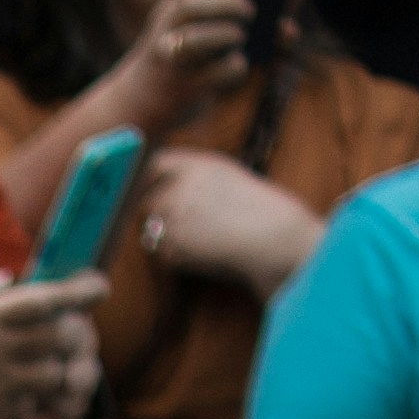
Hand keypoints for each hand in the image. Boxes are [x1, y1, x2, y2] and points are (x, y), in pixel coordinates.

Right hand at [0, 269, 104, 418]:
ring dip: (59, 366)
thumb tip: (5, 279)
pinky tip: (21, 389)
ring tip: (48, 361)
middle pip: (61, 337)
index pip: (48, 299)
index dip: (81, 291)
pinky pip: (31, 404)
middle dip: (74, 331)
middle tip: (70, 328)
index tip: (100, 286)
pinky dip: (36, 397)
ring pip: (54, 375)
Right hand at [121, 0, 256, 128]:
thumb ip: (240, 23)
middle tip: (250, 10)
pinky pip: (213, 74)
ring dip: (226, 33)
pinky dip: (233, 68)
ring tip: (240, 36)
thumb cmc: (184, 60)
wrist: (141, 102)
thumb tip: (289, 30)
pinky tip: (238, 66)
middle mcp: (168, 28)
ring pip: (195, 39)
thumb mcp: (199, 32)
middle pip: (189, 4)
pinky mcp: (182, 88)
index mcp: (175, 5)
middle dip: (225, 3)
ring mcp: (172, 59)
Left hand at [134, 146, 319, 302]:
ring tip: (195, 239)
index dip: (151, 179)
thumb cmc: (254, 208)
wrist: (269, 236)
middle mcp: (180, 189)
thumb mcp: (226, 175)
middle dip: (158, 214)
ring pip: (151, 229)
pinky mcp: (173, 247)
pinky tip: (200, 253)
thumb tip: (165, 183)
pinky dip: (174, 254)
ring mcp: (174, 219)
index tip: (151, 190)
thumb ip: (194, 175)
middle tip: (175, 225)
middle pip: (149, 200)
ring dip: (164, 235)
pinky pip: (161, 252)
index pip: (157, 164)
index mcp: (196, 166)